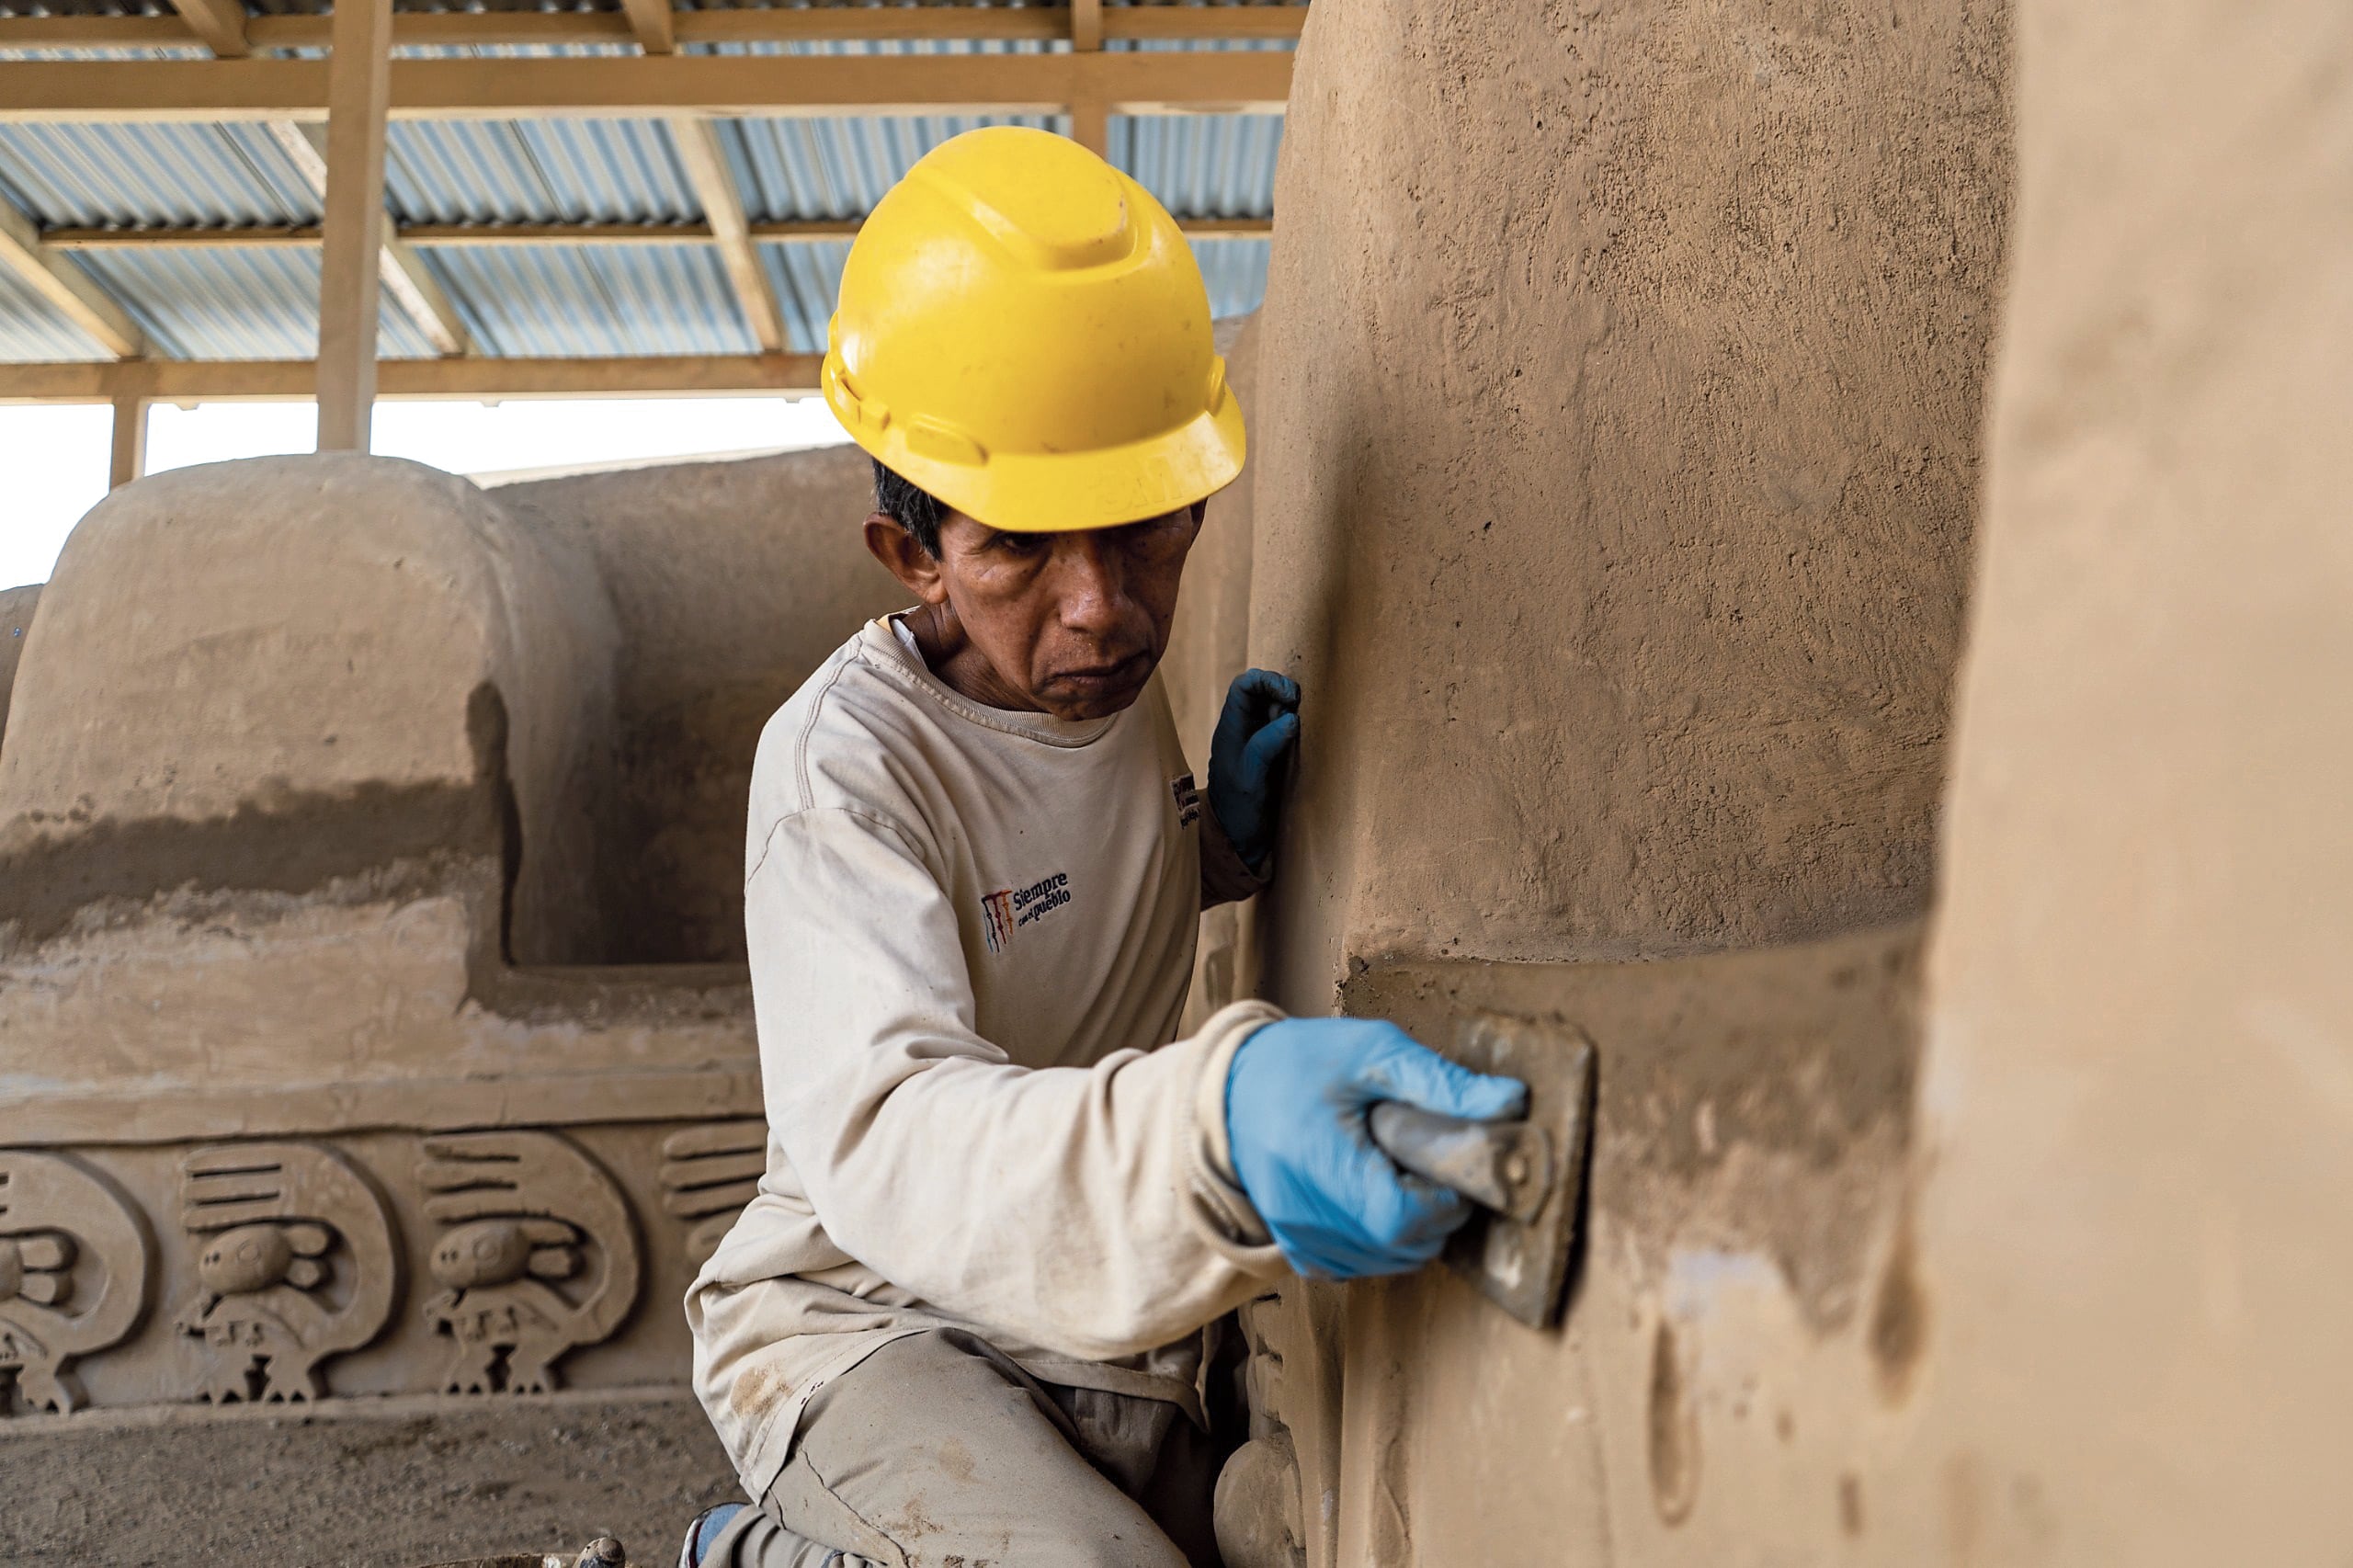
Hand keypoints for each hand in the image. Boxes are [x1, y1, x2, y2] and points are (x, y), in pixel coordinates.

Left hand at [1207, 669, 1299, 870]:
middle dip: (1281, 692)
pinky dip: (1291, 724)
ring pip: (1271, 706)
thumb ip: (1265, 746)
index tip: (1290, 698)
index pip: (1244, 686)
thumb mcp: (1250, 780)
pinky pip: (1279, 725)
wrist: (1237, 839)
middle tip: (1296, 711)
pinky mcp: (1267, 751)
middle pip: (1259, 690)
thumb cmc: (1239, 812)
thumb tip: (1290, 718)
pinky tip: (1296, 739)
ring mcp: (1254, 739)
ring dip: (1287, 709)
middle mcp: (1241, 729)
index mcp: (1230, 730)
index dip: (1268, 681)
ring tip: (1295, 728)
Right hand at [1224, 1018, 1527, 1279]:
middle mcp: (1302, 1212)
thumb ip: (1441, 1083)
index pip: (1400, 1217)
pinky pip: (1360, 1268)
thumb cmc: (1301, 1064)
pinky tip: (1374, 1199)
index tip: (1443, 1166)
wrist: (1229, 1089)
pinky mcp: (1297, 1250)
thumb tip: (1510, 1103)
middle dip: (1435, 1214)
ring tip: (1399, 1177)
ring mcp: (1297, 1238)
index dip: (1440, 1201)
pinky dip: (1381, 1244)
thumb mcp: (1372, 1053)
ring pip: (1387, 1264)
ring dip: (1412, 1232)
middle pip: (1401, 1247)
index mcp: (1319, 1160)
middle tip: (1427, 1166)